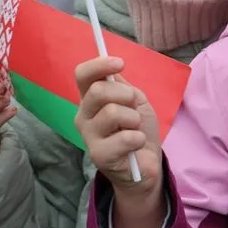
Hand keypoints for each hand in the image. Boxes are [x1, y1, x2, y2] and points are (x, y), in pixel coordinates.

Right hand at [75, 57, 163, 217]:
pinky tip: (136, 145)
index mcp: (90, 98)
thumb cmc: (137, 129)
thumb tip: (111, 68)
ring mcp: (88, 136)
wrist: (145, 164)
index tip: (120, 63)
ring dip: (133, 119)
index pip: (82, 74)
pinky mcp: (98, 155)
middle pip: (97, 91)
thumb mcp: (134, 101)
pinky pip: (125, 137)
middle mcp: (83, 115)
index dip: (99, 64)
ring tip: (135, 129)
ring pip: (112, 112)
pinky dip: (138, 138)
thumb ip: (121, 85)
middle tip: (133, 106)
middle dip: (124, 94)